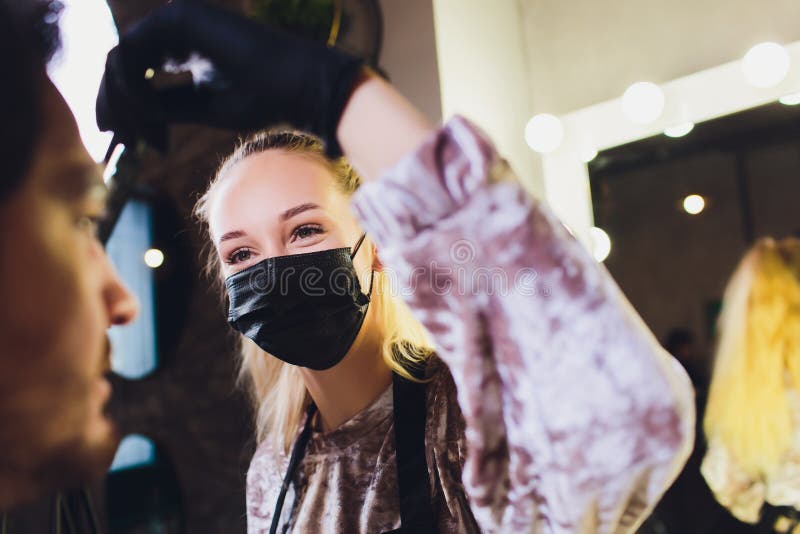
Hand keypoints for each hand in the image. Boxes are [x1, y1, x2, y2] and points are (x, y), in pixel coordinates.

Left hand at [96, 1, 364, 155]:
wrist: (297, 88)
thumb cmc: (263, 101)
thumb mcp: (202, 109)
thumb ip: (166, 107)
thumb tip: (130, 115)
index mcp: (186, 49)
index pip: (139, 73)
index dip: (125, 107)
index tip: (125, 142)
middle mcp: (178, 29)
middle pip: (125, 63)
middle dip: (113, 103)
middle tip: (114, 137)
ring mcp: (178, 19)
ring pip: (123, 57)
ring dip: (119, 98)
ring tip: (130, 133)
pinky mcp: (181, 18)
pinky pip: (134, 51)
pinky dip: (130, 84)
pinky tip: (142, 112)